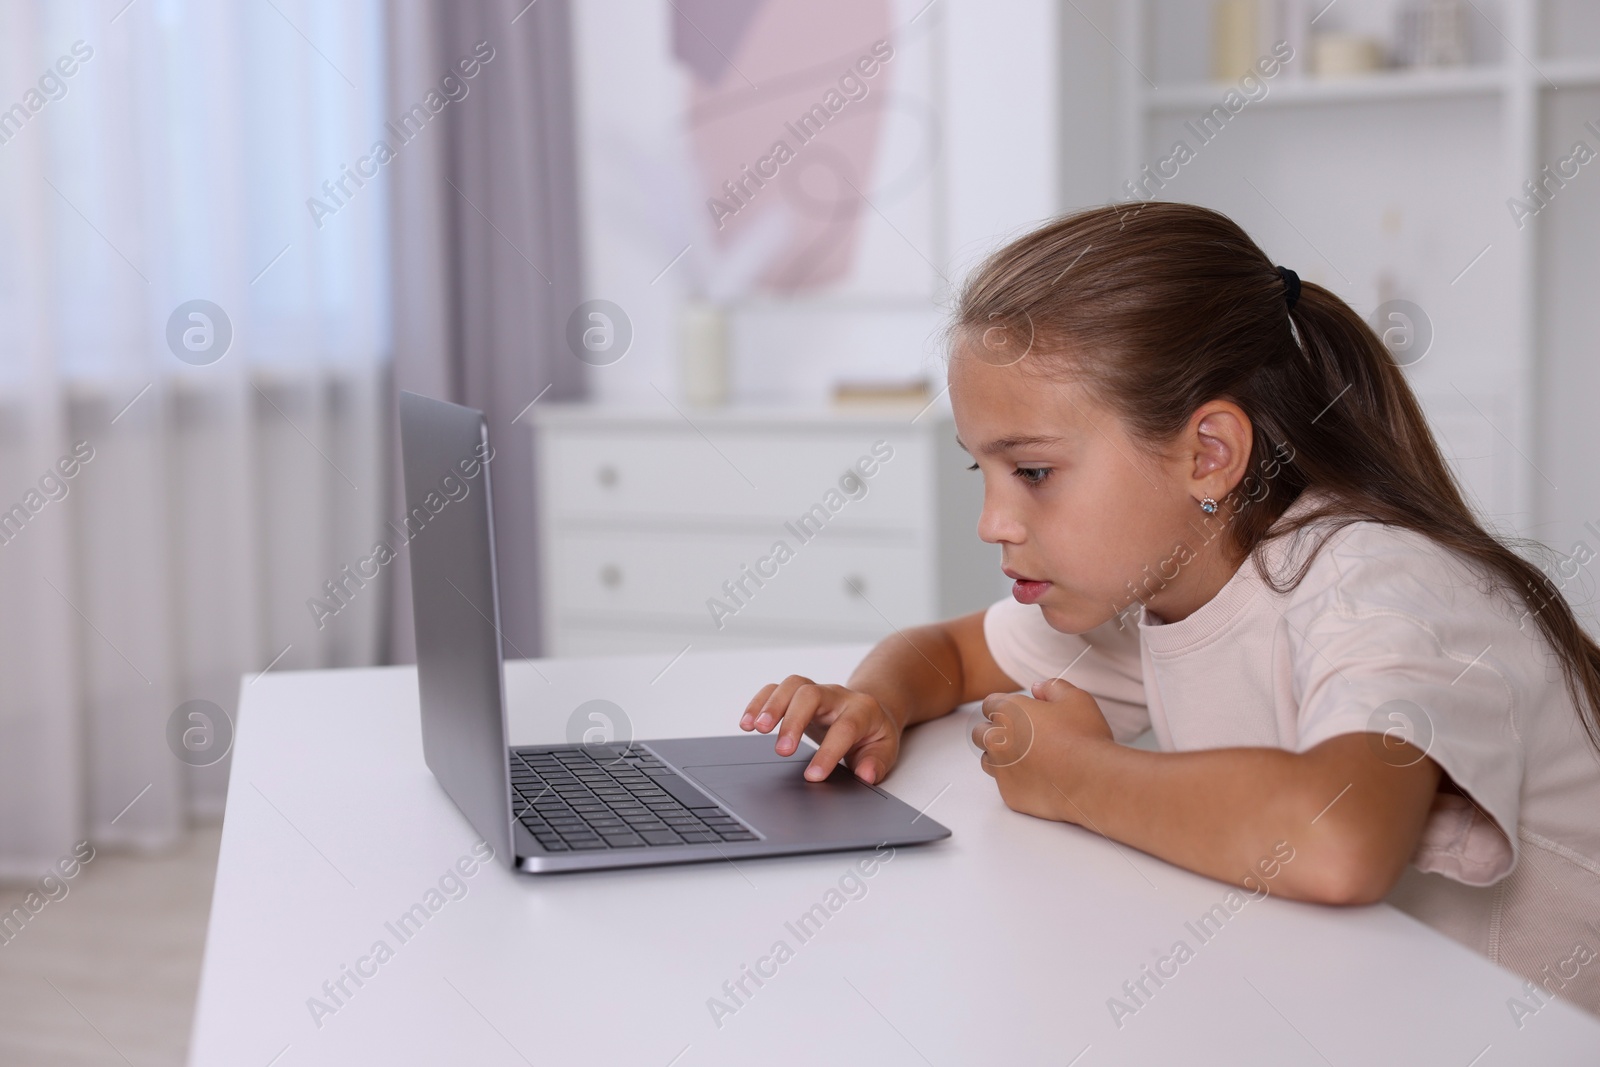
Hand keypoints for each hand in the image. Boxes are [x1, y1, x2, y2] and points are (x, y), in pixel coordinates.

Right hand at [740, 675, 901, 783]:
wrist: (871, 710)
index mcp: (862, 710)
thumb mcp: (885, 750)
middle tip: (782, 750)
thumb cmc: (874, 733)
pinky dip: (758, 703)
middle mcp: (837, 696)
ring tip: (755, 729)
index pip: (844, 728)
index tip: (813, 776)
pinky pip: (775, 689)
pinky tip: (746, 722)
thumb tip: (865, 775)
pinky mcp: (797, 694)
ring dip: (771, 706)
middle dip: (794, 721)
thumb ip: (876, 764)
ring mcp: (816, 692)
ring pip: (791, 685)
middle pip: (812, 695)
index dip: (828, 752)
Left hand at [973, 678, 1112, 821]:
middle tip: (1019, 735)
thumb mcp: (1075, 698)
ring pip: (988, 760)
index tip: (1017, 713)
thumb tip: (1038, 688)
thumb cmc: (1083, 738)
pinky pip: (1005, 784)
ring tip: (1026, 757)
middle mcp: (997, 739)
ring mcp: (1000, 768)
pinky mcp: (1009, 793)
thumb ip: (1052, 687)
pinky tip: (1036, 778)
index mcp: (1008, 712)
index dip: (1004, 707)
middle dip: (996, 732)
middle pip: (981, 732)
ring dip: (1000, 757)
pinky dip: (1016, 780)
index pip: (990, 704)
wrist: (1091, 779)